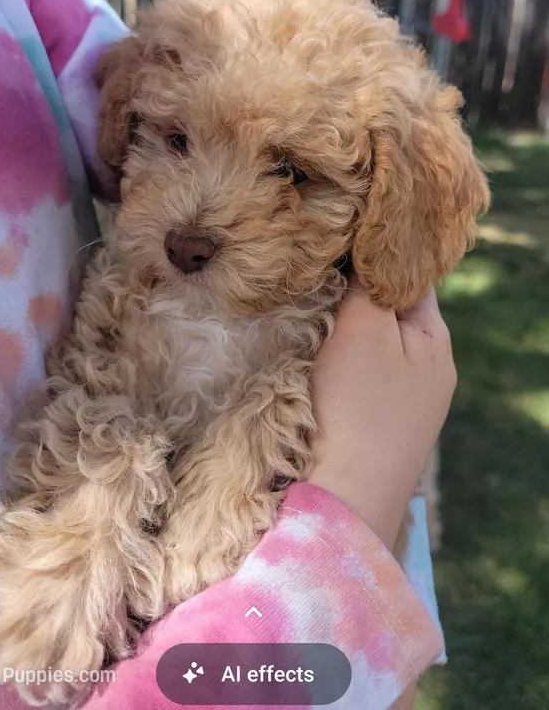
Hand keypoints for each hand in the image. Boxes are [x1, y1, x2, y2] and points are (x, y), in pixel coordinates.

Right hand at [307, 279, 455, 548]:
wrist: (343, 499)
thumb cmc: (358, 407)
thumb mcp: (367, 328)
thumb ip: (370, 284)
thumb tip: (367, 252)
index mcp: (435, 340)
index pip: (410, 277)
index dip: (375, 255)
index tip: (336, 241)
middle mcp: (427, 370)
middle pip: (388, 311)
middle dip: (353, 293)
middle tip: (311, 277)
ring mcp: (403, 402)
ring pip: (369, 345)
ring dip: (341, 330)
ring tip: (306, 318)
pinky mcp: (374, 426)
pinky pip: (357, 377)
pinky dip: (335, 362)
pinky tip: (313, 363)